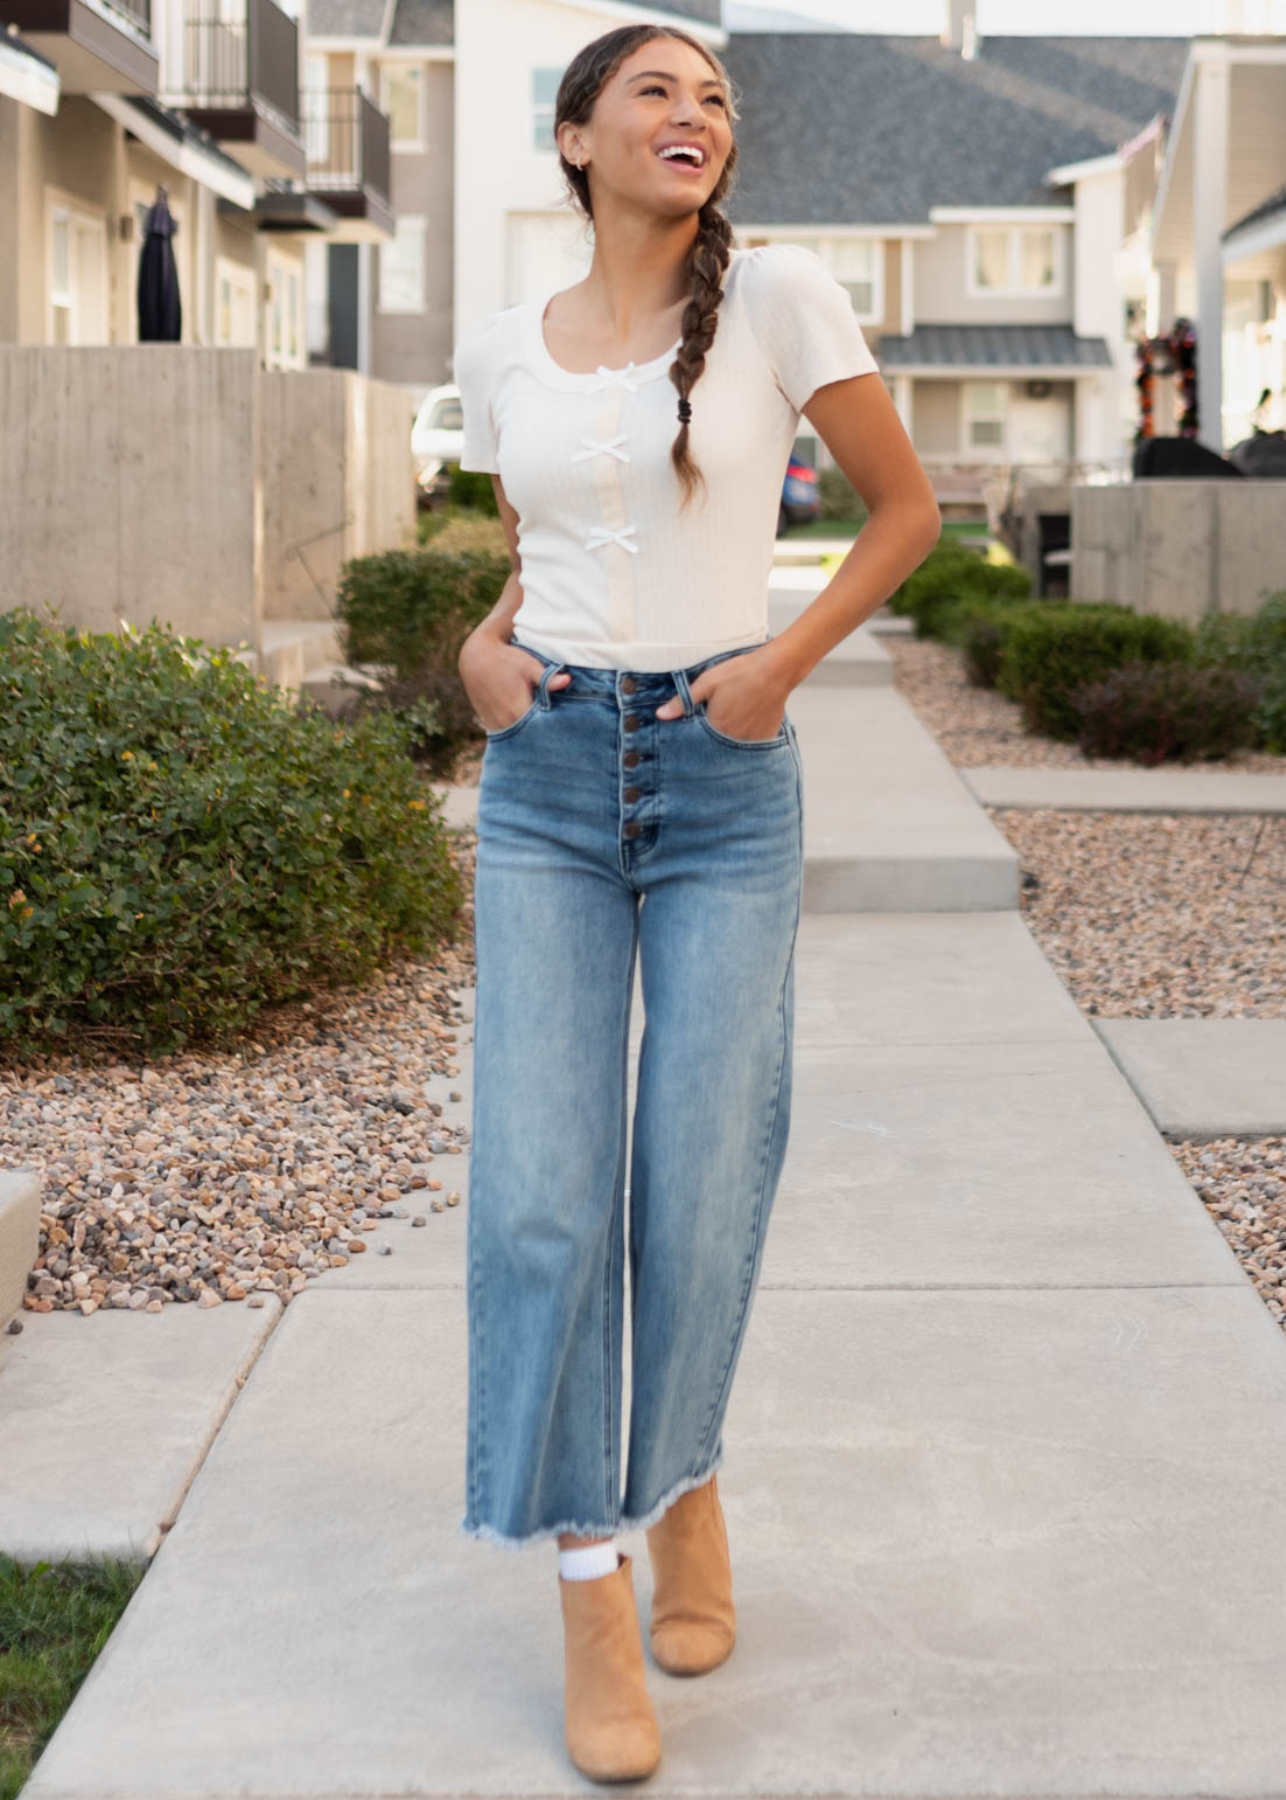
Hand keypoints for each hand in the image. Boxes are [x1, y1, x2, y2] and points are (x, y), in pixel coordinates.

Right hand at [459, 633, 570, 733]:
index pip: (543, 731)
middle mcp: (506, 723)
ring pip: (520, 740)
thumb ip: (548, 678)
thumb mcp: (529, 666)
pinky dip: (520, 736)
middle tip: (561, 735)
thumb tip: (568, 681)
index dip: (556, 731)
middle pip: (532, 739)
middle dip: (545, 737)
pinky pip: (510, 738)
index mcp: (518, 710)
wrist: (476, 659)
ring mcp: (496, 727)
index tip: (566, 729)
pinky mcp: (491, 726)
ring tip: (547, 733)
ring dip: (532, 737)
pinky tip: (531, 730)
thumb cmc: (506, 660)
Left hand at [654, 644, 792, 739]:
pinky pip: (751, 747)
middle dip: (711, 741)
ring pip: (733, 748)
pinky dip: (745, 739)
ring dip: (728, 741)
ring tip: (731, 722)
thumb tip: (661, 715)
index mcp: (716, 727)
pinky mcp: (766, 737)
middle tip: (717, 721)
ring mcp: (751, 741)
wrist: (777, 669)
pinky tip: (745, 724)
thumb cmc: (740, 673)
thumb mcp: (707, 682)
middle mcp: (734, 739)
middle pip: (716, 748)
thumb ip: (683, 702)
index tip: (695, 729)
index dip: (694, 737)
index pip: (698, 743)